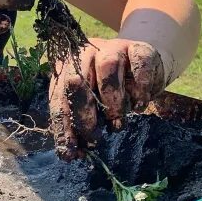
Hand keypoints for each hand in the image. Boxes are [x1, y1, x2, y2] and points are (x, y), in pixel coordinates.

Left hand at [49, 38, 166, 160]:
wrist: (142, 65)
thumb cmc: (110, 90)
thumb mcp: (92, 105)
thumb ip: (80, 122)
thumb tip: (72, 153)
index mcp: (67, 66)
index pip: (59, 97)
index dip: (64, 126)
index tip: (70, 152)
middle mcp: (86, 52)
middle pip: (77, 77)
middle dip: (83, 113)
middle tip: (94, 139)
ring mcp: (113, 47)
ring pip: (107, 66)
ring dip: (112, 101)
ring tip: (117, 124)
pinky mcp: (139, 48)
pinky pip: (139, 64)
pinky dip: (139, 87)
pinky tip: (138, 105)